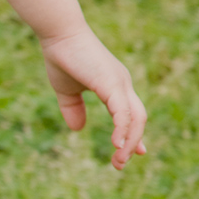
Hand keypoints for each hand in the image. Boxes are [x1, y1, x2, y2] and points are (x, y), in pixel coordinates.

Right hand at [41, 28, 147, 168]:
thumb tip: (78, 129)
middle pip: (139, 118)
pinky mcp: (112, 84)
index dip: (133, 134)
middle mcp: (123, 84)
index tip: (135, 153)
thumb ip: (73, 109)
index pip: (131, 113)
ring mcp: (120, 83)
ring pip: (135, 118)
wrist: (59, 35)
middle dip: (132, 143)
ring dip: (129, 142)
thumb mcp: (66, 90)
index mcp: (114, 85)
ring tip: (118, 161)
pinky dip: (123, 130)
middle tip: (120, 163)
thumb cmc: (62, 57)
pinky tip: (117, 145)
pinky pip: (123, 113)